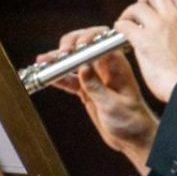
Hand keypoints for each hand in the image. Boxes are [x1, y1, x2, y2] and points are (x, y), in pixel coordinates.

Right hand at [38, 27, 158, 173]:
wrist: (133, 137)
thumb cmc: (132, 120)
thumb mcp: (113, 105)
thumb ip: (97, 87)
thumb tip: (83, 68)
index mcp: (118, 66)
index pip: (102, 41)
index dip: (87, 38)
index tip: (75, 47)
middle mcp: (106, 68)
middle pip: (85, 47)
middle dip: (70, 46)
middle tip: (59, 55)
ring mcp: (95, 79)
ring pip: (74, 63)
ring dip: (58, 61)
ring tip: (43, 61)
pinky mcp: (87, 90)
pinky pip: (69, 80)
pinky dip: (57, 78)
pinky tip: (45, 76)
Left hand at [113, 0, 176, 101]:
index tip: (162, 2)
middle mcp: (173, 18)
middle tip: (142, 12)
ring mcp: (157, 27)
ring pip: (137, 6)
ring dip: (130, 15)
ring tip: (130, 25)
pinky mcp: (142, 40)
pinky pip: (124, 24)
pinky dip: (121, 28)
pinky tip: (123, 35)